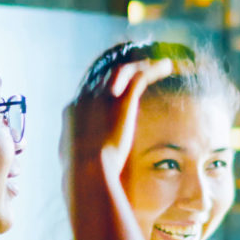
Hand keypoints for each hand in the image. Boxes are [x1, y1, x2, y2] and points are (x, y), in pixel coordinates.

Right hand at [66, 56, 174, 182]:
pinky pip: (140, 76)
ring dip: (138, 65)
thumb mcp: (71, 161)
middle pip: (104, 74)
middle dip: (119, 69)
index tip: (114, 87)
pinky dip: (154, 69)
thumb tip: (73, 161)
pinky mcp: (122, 99)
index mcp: (72, 112)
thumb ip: (73, 154)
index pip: (87, 91)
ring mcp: (103, 96)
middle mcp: (86, 98)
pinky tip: (167, 66)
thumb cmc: (80, 174)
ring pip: (122, 70)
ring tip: (154, 64)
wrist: (87, 170)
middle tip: (134, 67)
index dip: (101, 86)